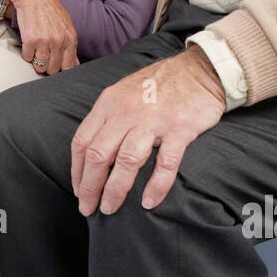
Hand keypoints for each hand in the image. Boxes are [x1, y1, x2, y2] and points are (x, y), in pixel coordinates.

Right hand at [10, 0, 77, 75]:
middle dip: (47, 66)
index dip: (61, 69)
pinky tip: (29, 43)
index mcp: (71, 39)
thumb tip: (75, 65)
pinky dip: (27, 53)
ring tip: (36, 50)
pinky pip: (27, 58)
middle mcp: (59, 42)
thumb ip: (71, 46)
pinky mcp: (30, 41)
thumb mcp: (67, 27)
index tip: (56, 65)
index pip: (69, 67)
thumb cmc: (51, 11)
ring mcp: (44, 42)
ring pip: (40, 67)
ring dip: (36, 62)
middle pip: (53, 70)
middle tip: (44, 56)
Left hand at [71, 45, 226, 215]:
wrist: (199, 68)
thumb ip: (108, 117)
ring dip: (115, 190)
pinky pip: (165, 163)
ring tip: (110, 208)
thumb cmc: (159, 83)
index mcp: (109, 103)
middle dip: (90, 186)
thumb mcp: (123, 92)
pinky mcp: (180, 129)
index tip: (78, 190)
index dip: (76, 171)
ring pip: (127, 161)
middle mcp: (126, 112)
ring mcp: (153, 120)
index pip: (82, 141)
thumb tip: (92, 150)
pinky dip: (156, 186)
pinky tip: (148, 203)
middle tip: (88, 208)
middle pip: (98, 154)